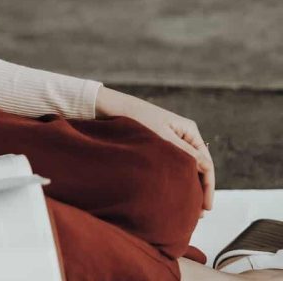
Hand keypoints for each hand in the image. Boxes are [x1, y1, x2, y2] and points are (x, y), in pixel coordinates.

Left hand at [96, 87, 214, 210]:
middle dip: (200, 190)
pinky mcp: (161, 145)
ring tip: (188, 207)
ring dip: (188, 185)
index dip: (208, 187)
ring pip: (186, 167)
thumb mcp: (162, 138)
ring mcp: (174, 140)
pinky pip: (174, 164)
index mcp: (190, 130)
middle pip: (199, 167)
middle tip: (199, 213)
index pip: (206, 164)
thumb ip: (184, 153)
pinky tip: (174, 192)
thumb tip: (206, 168)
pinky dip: (177, 178)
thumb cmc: (137, 119)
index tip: (206, 207)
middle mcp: (185, 135)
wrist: (114, 108)